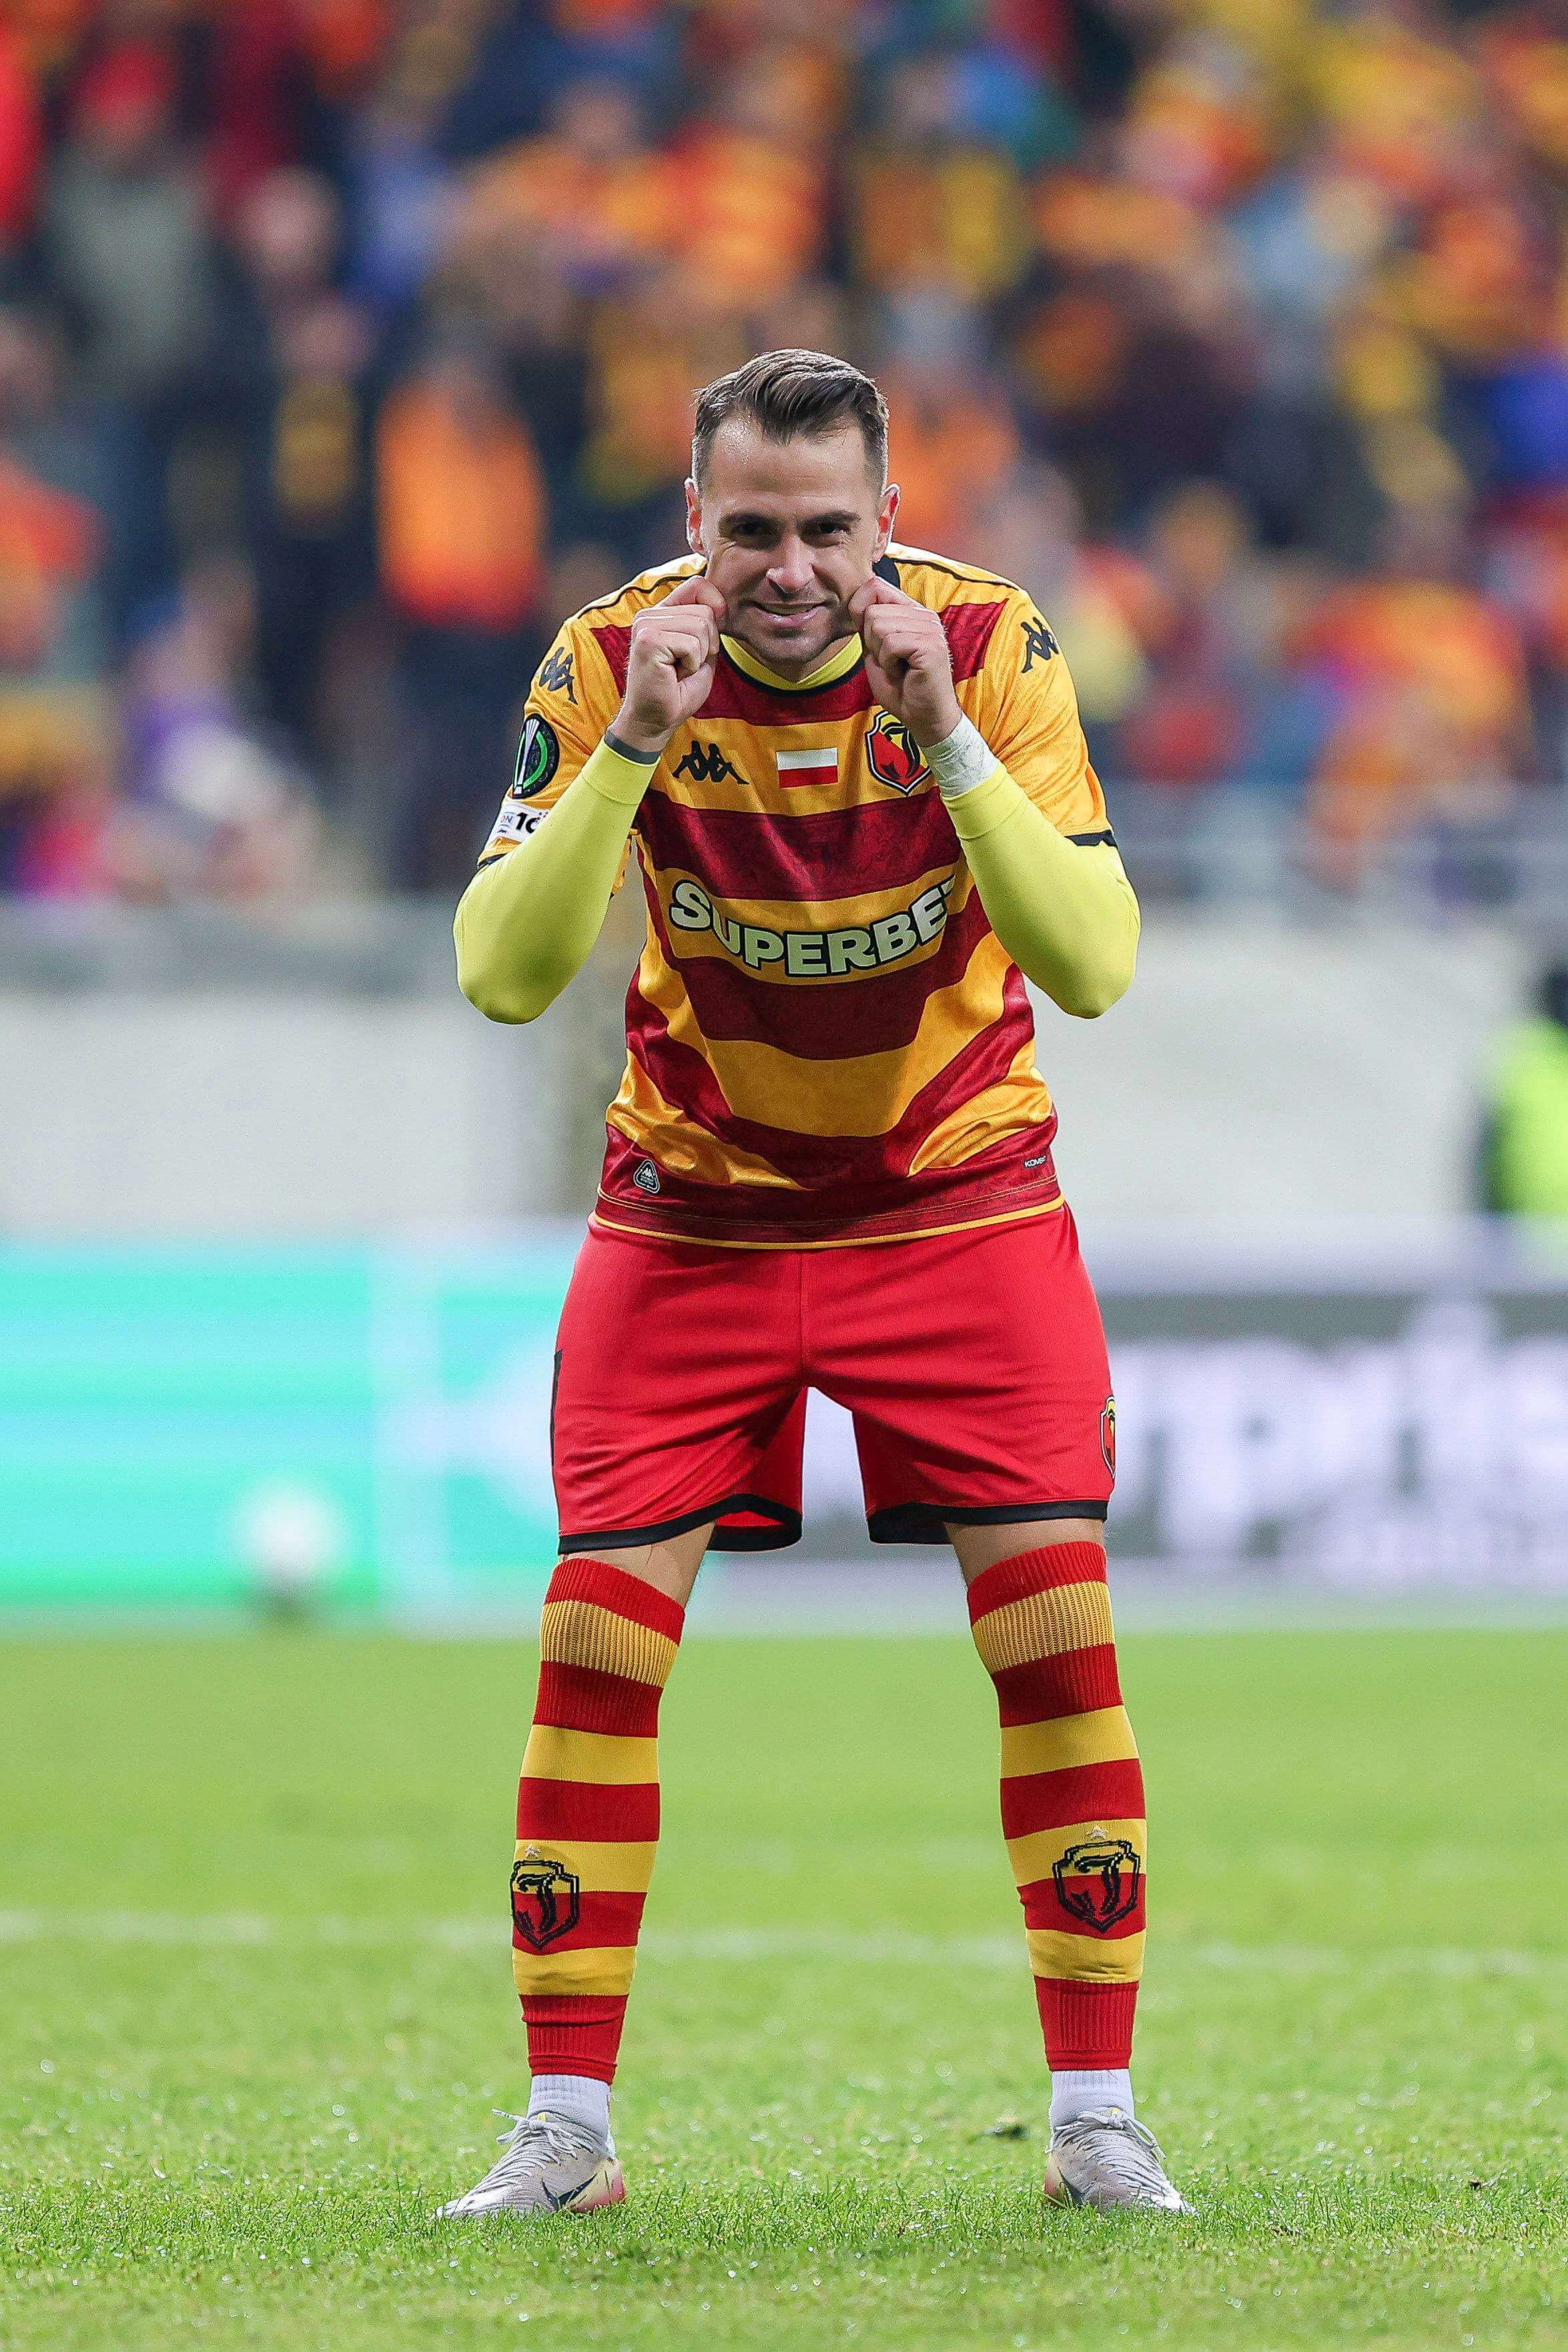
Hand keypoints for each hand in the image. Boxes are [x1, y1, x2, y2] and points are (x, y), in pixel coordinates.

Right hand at [612, 576, 726, 755]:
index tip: (711, 640)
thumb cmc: (678, 690)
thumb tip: (722, 605)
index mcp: (661, 612)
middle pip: (705, 610)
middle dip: (708, 643)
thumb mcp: (701, 651)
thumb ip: (708, 626)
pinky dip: (692, 665)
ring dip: (699, 656)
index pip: (698, 585)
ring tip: (680, 670)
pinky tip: (675, 675)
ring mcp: (646, 625)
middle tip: (687, 665)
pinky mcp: (647, 641)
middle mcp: (649, 614)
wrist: (655, 720)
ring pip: (700, 625)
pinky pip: (691, 644)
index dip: (716, 608)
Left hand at [848, 577, 961, 748]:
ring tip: (897, 668)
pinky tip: (903, 673)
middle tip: (890, 662)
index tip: (870, 640)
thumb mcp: (876, 651)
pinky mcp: (931, 645)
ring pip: (880, 625)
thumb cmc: (901, 688)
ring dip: (881, 654)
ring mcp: (930, 628)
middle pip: (873, 610)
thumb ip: (868, 626)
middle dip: (871, 641)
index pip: (876, 585)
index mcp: (912, 612)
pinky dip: (889, 664)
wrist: (923, 717)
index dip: (861, 610)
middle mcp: (924, 615)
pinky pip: (891, 643)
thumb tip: (854, 602)